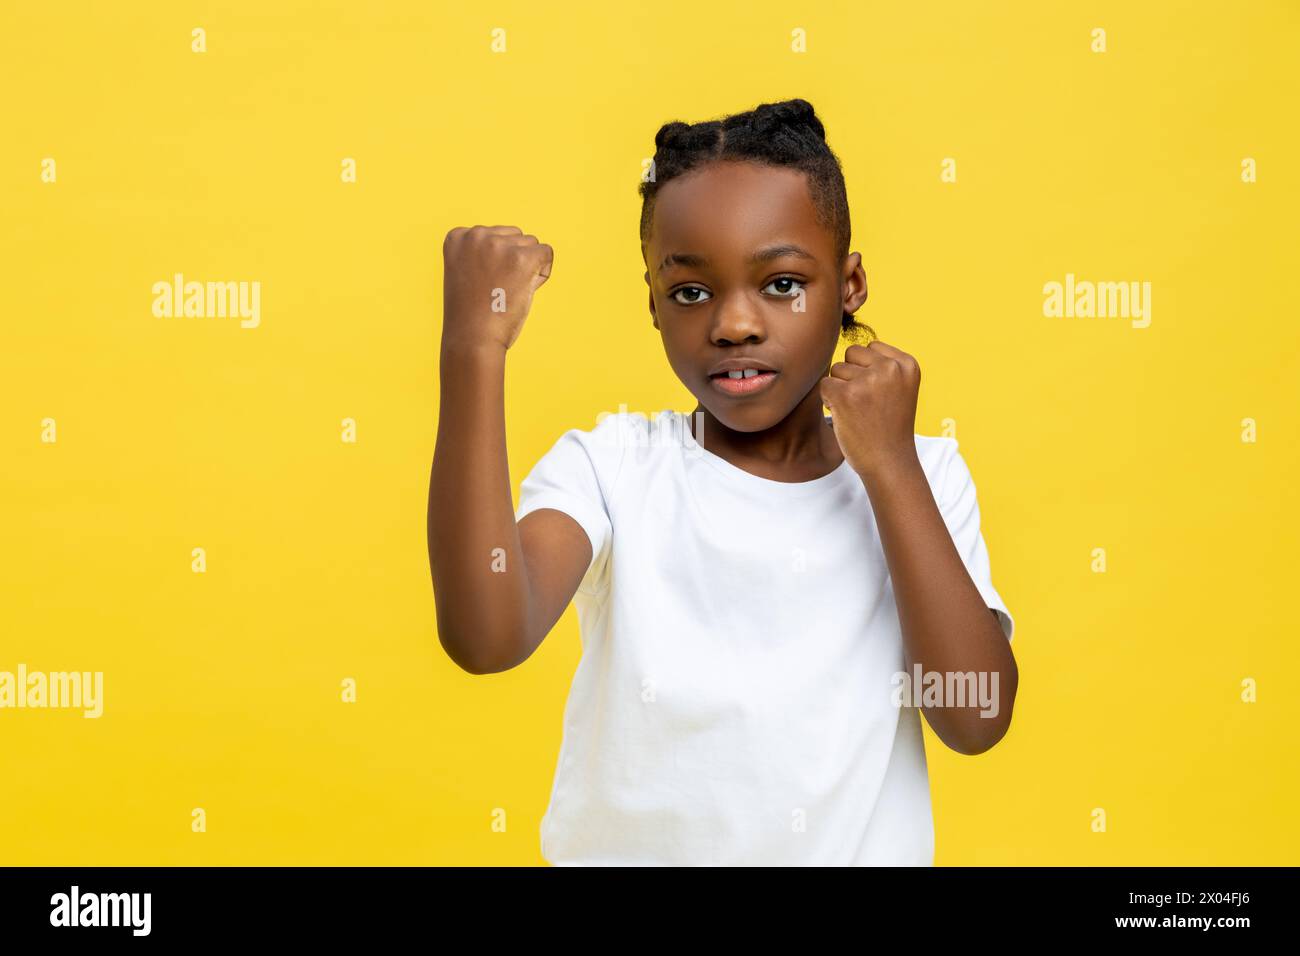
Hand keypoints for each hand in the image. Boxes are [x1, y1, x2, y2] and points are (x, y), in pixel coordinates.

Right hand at [441, 225, 552, 352]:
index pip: (495, 235)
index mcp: (458, 236)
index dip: (497, 262)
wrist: (472, 339)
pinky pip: (547, 253)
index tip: (481, 283)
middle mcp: (475, 235)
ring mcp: (498, 244)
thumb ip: (483, 253)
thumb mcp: (467, 272)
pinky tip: (523, 290)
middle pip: (515, 237)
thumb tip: (522, 244)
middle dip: (514, 261)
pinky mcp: (521, 258)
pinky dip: (542, 274)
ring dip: (527, 268)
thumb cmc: (472, 314)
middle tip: (496, 290)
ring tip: (507, 292)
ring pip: (531, 244)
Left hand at [820, 341, 921, 480]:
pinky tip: (845, 416)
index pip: (871, 347)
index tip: (879, 394)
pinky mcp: (846, 395)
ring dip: (840, 389)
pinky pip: (825, 385)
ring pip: (836, 369)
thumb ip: (883, 364)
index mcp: (907, 364)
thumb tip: (847, 342)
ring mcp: (868, 381)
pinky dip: (829, 400)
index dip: (867, 370)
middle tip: (865, 403)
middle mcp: (890, 368)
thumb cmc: (889, 425)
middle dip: (851, 375)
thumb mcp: (899, 387)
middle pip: (851, 353)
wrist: (889, 462)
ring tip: (858, 411)